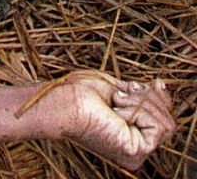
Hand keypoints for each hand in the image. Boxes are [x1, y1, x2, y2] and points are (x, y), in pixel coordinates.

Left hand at [55, 74, 174, 168]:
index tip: (150, 82)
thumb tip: (162, 86)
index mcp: (132, 133)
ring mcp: (137, 151)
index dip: (160, 98)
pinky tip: (118, 110)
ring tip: (117, 100)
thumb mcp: (119, 89)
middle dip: (149, 97)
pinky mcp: (136, 151)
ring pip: (165, 122)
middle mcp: (137, 145)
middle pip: (168, 119)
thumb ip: (140, 95)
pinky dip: (139, 110)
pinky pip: (157, 127)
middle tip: (124, 90)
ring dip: (141, 102)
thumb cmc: (82, 93)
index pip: (164, 118)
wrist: (66, 101)